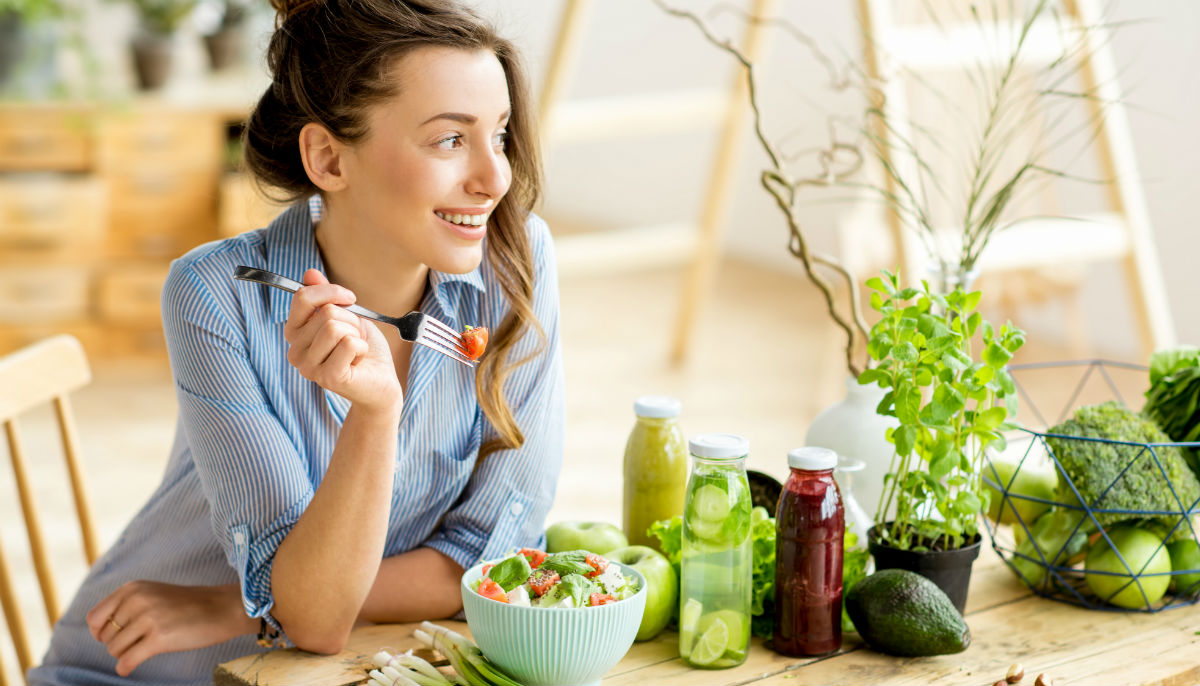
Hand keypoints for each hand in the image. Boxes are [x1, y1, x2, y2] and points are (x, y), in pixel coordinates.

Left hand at [85, 581, 255, 676]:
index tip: (114, 636)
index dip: (100, 631)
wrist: (222, 608)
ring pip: (115, 649)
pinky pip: (127, 661)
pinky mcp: (159, 638)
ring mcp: (148, 618)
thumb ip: (126, 604)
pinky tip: (129, 667)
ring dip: (125, 654)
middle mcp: (137, 600)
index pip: (95, 617)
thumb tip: (95, 629)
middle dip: (117, 643)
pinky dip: (125, 667)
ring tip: (143, 649)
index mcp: (133, 588)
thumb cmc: (188, 604)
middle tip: (137, 642)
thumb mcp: (153, 593)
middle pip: (104, 636)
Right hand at [283, 269, 401, 413]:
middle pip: (325, 313)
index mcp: (295, 334)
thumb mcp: (346, 316)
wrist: (381, 382)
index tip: (350, 299)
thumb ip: (325, 297)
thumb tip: (310, 273)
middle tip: (355, 338)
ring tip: (356, 349)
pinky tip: (359, 361)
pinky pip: (348, 344)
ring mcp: (309, 367)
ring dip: (356, 334)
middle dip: (350, 320)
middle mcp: (295, 352)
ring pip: (334, 327)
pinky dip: (362, 347)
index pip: (302, 298)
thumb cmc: (363, 349)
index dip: (330, 291)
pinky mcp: (327, 377)